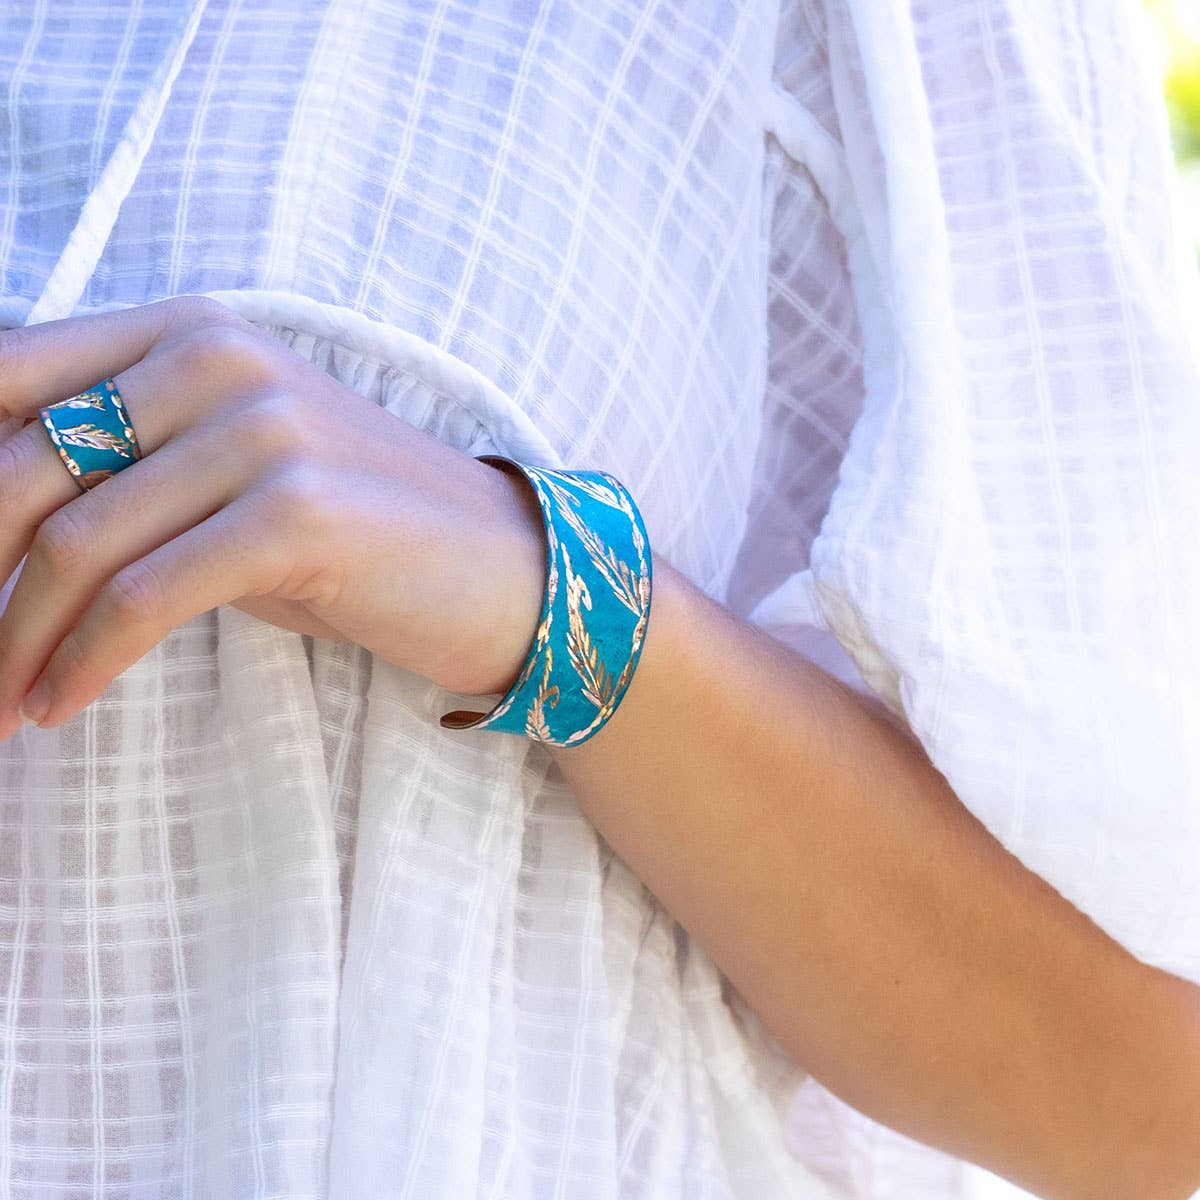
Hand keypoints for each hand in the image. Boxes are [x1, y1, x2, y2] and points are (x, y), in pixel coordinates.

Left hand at [0, 296, 546, 737]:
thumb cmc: (354, 532)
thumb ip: (124, 468)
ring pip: (73, 544)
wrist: (500, 569)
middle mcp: (219, 358)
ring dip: (12, 642)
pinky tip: (60, 703)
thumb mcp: (228, 475)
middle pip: (22, 469)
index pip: (5, 379)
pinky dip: (82, 662)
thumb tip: (0, 530)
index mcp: (189, 332)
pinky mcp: (297, 510)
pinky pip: (143, 597)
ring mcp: (263, 429)